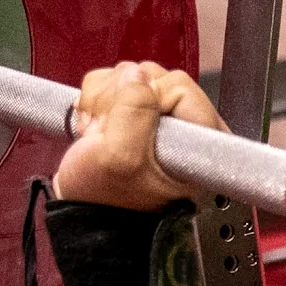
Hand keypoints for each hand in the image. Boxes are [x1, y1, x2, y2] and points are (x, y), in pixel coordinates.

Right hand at [53, 63, 225, 209]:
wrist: (84, 210)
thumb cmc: (107, 199)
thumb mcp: (120, 159)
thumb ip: (134, 112)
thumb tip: (136, 75)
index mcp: (201, 146)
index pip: (180, 87)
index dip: (147, 100)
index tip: (131, 131)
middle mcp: (187, 128)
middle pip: (154, 76)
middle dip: (120, 101)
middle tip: (110, 137)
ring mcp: (160, 116)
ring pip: (131, 75)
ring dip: (104, 104)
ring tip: (103, 138)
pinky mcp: (136, 109)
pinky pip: (112, 80)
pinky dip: (95, 101)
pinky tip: (97, 130)